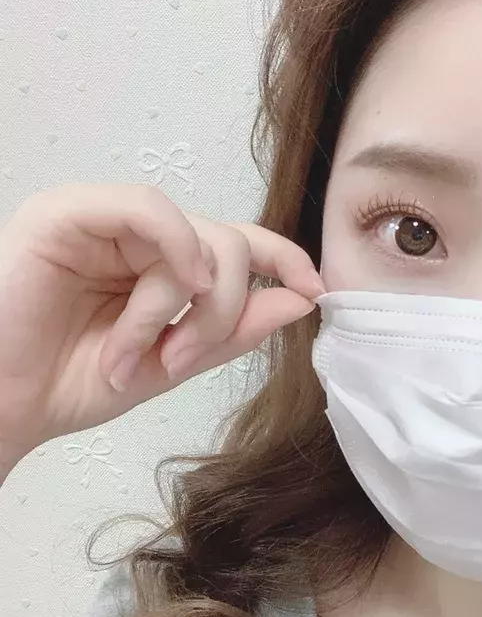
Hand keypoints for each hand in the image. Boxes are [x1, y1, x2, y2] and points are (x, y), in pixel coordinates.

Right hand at [0, 183, 322, 462]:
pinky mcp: (68, 214)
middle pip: (228, 243)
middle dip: (225, 308)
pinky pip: (148, 210)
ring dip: (186, 303)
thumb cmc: (72, 383)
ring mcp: (103, 220)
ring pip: (197, 234)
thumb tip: (300, 299)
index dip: (283, 259)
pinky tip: (171, 293)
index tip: (315, 290)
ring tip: (145, 353)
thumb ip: (234, 328)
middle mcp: (138, 237)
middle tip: (182, 358)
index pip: (236, 244)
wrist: (2, 406)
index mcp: (161, 264)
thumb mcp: (174, 359)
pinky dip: (174, 255)